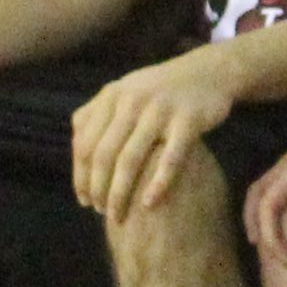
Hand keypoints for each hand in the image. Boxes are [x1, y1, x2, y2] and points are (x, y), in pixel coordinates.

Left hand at [71, 52, 236, 218]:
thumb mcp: (126, 91)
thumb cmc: (161, 89)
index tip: (84, 201)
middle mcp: (132, 100)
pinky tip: (149, 204)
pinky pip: (169, 157)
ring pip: (131, 158)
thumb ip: (98, 114)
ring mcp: (160, 109)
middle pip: (104, 154)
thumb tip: (76, 148)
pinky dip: (157, 183)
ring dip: (120, 193)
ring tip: (118, 216)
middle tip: (101, 212)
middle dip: (98, 189)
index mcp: (111, 95)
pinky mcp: (188, 120)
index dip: (80, 176)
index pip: (84, 144)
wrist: (209, 70)